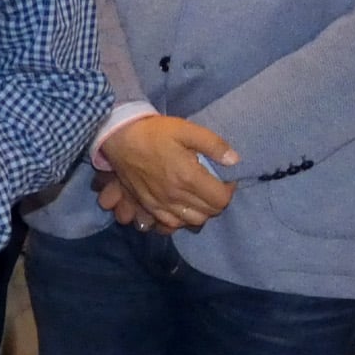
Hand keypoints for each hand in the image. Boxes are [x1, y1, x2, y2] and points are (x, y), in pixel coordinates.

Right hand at [100, 116, 238, 231]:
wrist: (120, 138)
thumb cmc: (154, 132)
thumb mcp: (187, 129)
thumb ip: (214, 144)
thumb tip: (235, 161)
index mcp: (188, 177)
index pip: (221, 199)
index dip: (228, 190)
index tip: (224, 178)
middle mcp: (175, 195)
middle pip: (209, 213)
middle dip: (216, 200)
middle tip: (212, 185)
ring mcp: (160, 203)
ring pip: (192, 221)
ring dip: (200, 211)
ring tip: (198, 196)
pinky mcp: (148, 206)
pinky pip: (170, 224)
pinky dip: (181, 219)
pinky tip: (181, 206)